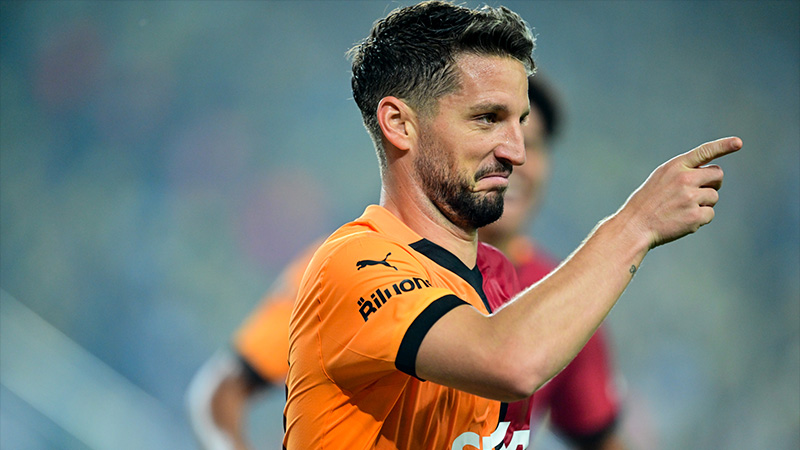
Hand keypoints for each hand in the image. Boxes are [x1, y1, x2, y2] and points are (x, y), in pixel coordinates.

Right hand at [620, 137, 741, 247]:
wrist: (635, 225)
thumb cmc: (647, 202)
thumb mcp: (661, 178)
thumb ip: (683, 172)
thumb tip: (712, 174)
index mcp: (675, 166)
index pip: (705, 152)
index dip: (724, 145)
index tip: (738, 142)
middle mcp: (685, 179)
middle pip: (717, 175)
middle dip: (714, 182)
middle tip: (700, 192)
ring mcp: (690, 198)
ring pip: (714, 196)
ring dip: (704, 203)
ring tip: (682, 209)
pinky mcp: (695, 216)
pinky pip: (710, 214)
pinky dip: (700, 219)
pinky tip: (682, 220)